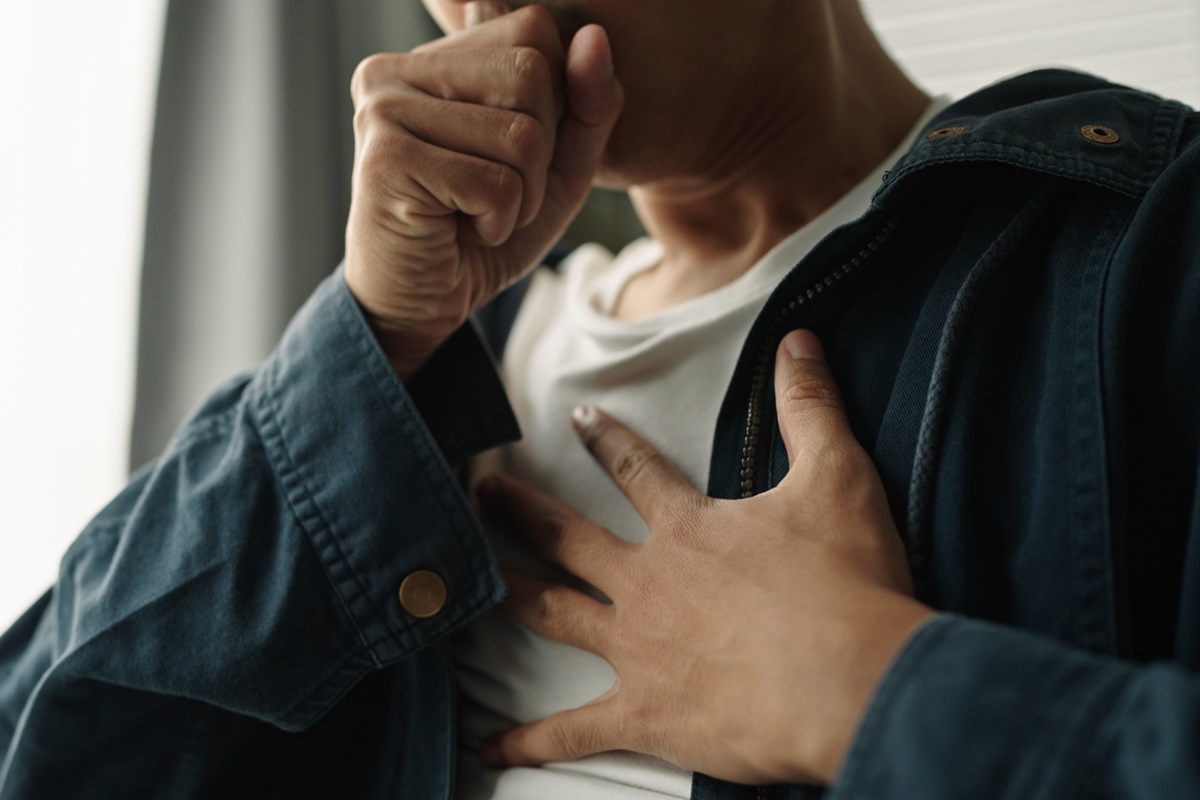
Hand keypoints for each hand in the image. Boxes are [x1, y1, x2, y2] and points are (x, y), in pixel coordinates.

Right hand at [344, 7, 622, 378]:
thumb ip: (588, 105)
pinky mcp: (386, 159)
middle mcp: (396, 69)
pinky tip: (460, 229)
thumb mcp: (559, 167)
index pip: (535, 29)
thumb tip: (595, 38)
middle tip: (494, 191)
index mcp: (434, 58)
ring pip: (521, 133)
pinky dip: (499, 222)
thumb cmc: (484, 231)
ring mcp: (383, 109)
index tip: (511, 154)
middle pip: (532, 71)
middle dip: (540, 152)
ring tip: (476, 213)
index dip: (554, 101)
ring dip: (521, 195)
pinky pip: (496, 183)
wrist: (422, 305)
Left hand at [476, 330, 933, 784]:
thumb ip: (810, 407)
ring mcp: (637, 649)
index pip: (634, 469)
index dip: (604, 439)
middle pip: (567, 537)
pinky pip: (572, 731)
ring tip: (464, 586)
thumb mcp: (837, 478)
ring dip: (509, 594)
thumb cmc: (846, 582)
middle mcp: (647, 583)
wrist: (851, 682)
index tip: (573, 417)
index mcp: (687, 529)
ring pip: (553, 614)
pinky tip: (488, 748)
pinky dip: (529, 741)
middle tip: (479, 490)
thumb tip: (798, 340)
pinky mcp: (644, 716)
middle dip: (521, 511)